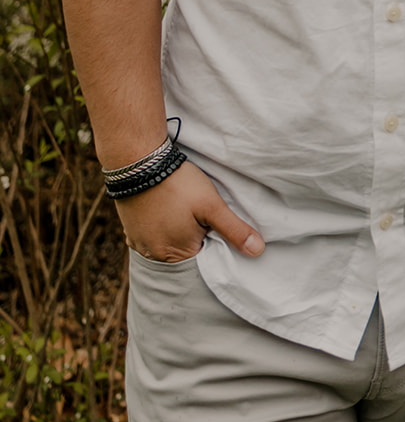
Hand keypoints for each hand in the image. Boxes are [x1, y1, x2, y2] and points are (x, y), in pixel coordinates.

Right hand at [117, 160, 264, 261]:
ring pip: (167, 243)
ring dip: (176, 231)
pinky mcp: (130, 230)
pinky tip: (167, 209)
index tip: (213, 222)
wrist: (139, 163)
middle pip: (183, 252)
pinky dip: (161, 226)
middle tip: (198, 213)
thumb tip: (258, 251)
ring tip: (182, 209)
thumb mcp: (212, 205)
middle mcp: (154, 256)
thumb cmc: (179, 184)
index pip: (202, 258)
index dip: (211, 240)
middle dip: (194, 236)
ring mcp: (138, 244)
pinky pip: (151, 236)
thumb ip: (234, 230)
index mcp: (175, 255)